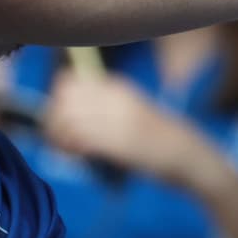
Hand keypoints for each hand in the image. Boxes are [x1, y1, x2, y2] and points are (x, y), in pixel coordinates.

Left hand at [41, 68, 161, 166]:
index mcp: (117, 87)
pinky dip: (70, 148)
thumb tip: (66, 105)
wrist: (184, 151)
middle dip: (53, 119)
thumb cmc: (155, 133)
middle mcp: (114, 99)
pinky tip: (76, 155)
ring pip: (66, 120)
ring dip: (58, 136)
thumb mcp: (131, 106)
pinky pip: (79, 140)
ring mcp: (116, 120)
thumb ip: (103, 101)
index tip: (61, 115)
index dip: (57, 99)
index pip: (68, 82)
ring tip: (66, 148)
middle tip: (58, 136)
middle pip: (63, 100)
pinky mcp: (117, 143)